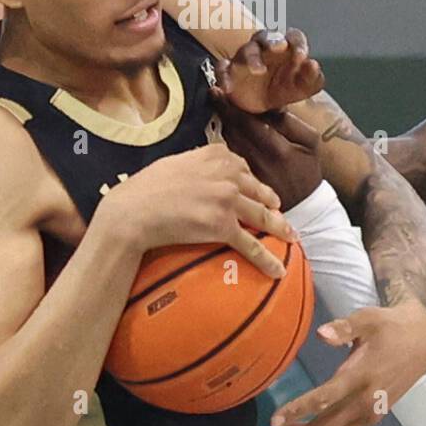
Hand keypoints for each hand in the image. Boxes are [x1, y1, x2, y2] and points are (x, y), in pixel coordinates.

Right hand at [99, 144, 297, 277]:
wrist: (134, 210)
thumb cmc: (147, 187)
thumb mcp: (176, 162)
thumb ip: (199, 163)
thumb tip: (205, 171)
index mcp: (216, 155)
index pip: (244, 168)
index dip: (253, 183)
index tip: (258, 192)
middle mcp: (228, 175)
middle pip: (259, 191)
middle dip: (272, 204)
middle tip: (280, 213)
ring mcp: (228, 200)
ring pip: (262, 216)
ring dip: (280, 229)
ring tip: (290, 238)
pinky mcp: (223, 226)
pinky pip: (251, 245)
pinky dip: (268, 259)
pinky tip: (278, 269)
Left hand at [213, 96, 322, 211]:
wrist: (305, 206)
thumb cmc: (307, 169)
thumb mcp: (309, 141)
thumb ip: (289, 121)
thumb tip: (269, 102)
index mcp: (277, 149)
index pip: (246, 122)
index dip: (229, 105)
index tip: (218, 90)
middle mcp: (257, 161)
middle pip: (232, 130)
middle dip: (223, 110)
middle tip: (216, 93)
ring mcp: (245, 172)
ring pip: (227, 141)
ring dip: (224, 124)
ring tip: (223, 109)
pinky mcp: (239, 180)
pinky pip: (228, 155)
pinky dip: (227, 140)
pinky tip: (231, 132)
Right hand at [215, 28, 324, 114]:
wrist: (261, 108)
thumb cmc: (284, 89)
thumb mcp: (303, 88)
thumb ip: (312, 78)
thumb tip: (314, 64)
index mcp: (286, 49)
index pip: (293, 37)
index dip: (298, 43)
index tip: (302, 56)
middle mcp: (265, 49)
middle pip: (267, 36)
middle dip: (273, 40)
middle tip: (279, 47)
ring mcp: (245, 59)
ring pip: (246, 50)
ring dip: (252, 58)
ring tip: (259, 70)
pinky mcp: (229, 72)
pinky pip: (223, 69)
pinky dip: (224, 76)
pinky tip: (228, 88)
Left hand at [251, 302, 425, 425]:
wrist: (421, 343)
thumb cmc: (388, 326)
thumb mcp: (368, 319)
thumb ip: (344, 327)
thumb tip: (321, 334)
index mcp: (361, 377)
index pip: (325, 400)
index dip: (298, 410)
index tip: (273, 421)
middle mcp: (363, 404)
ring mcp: (367, 416)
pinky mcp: (369, 419)